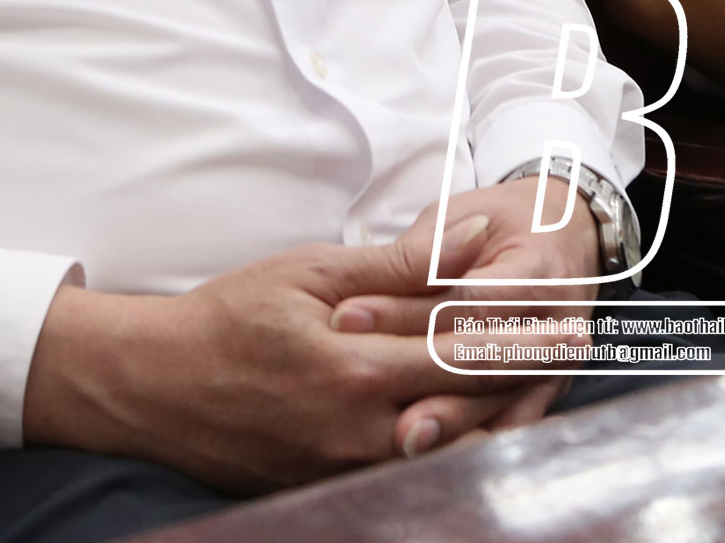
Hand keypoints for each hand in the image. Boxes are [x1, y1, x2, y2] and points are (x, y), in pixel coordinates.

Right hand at [20, 217, 527, 493]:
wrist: (151, 387)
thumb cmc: (226, 318)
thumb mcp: (310, 272)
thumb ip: (399, 264)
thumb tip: (474, 238)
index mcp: (356, 371)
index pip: (465, 359)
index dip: (526, 345)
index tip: (572, 328)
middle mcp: (358, 432)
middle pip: (468, 414)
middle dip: (525, 385)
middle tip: (573, 356)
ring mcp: (344, 468)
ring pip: (445, 452)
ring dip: (494, 421)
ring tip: (537, 391)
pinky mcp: (328, 485)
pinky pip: (406, 471)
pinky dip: (447, 446)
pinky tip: (473, 424)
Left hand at [331, 178, 604, 458]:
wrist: (565, 238)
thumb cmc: (501, 223)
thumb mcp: (461, 215)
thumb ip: (423, 251)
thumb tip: (368, 273)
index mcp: (534, 268)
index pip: (462, 298)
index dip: (403, 311)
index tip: (343, 318)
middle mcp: (554, 322)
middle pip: (481, 356)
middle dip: (420, 374)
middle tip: (358, 385)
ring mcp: (555, 363)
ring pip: (496, 398)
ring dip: (449, 420)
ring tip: (398, 437)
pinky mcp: (546, 390)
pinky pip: (511, 422)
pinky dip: (476, 440)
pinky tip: (436, 458)